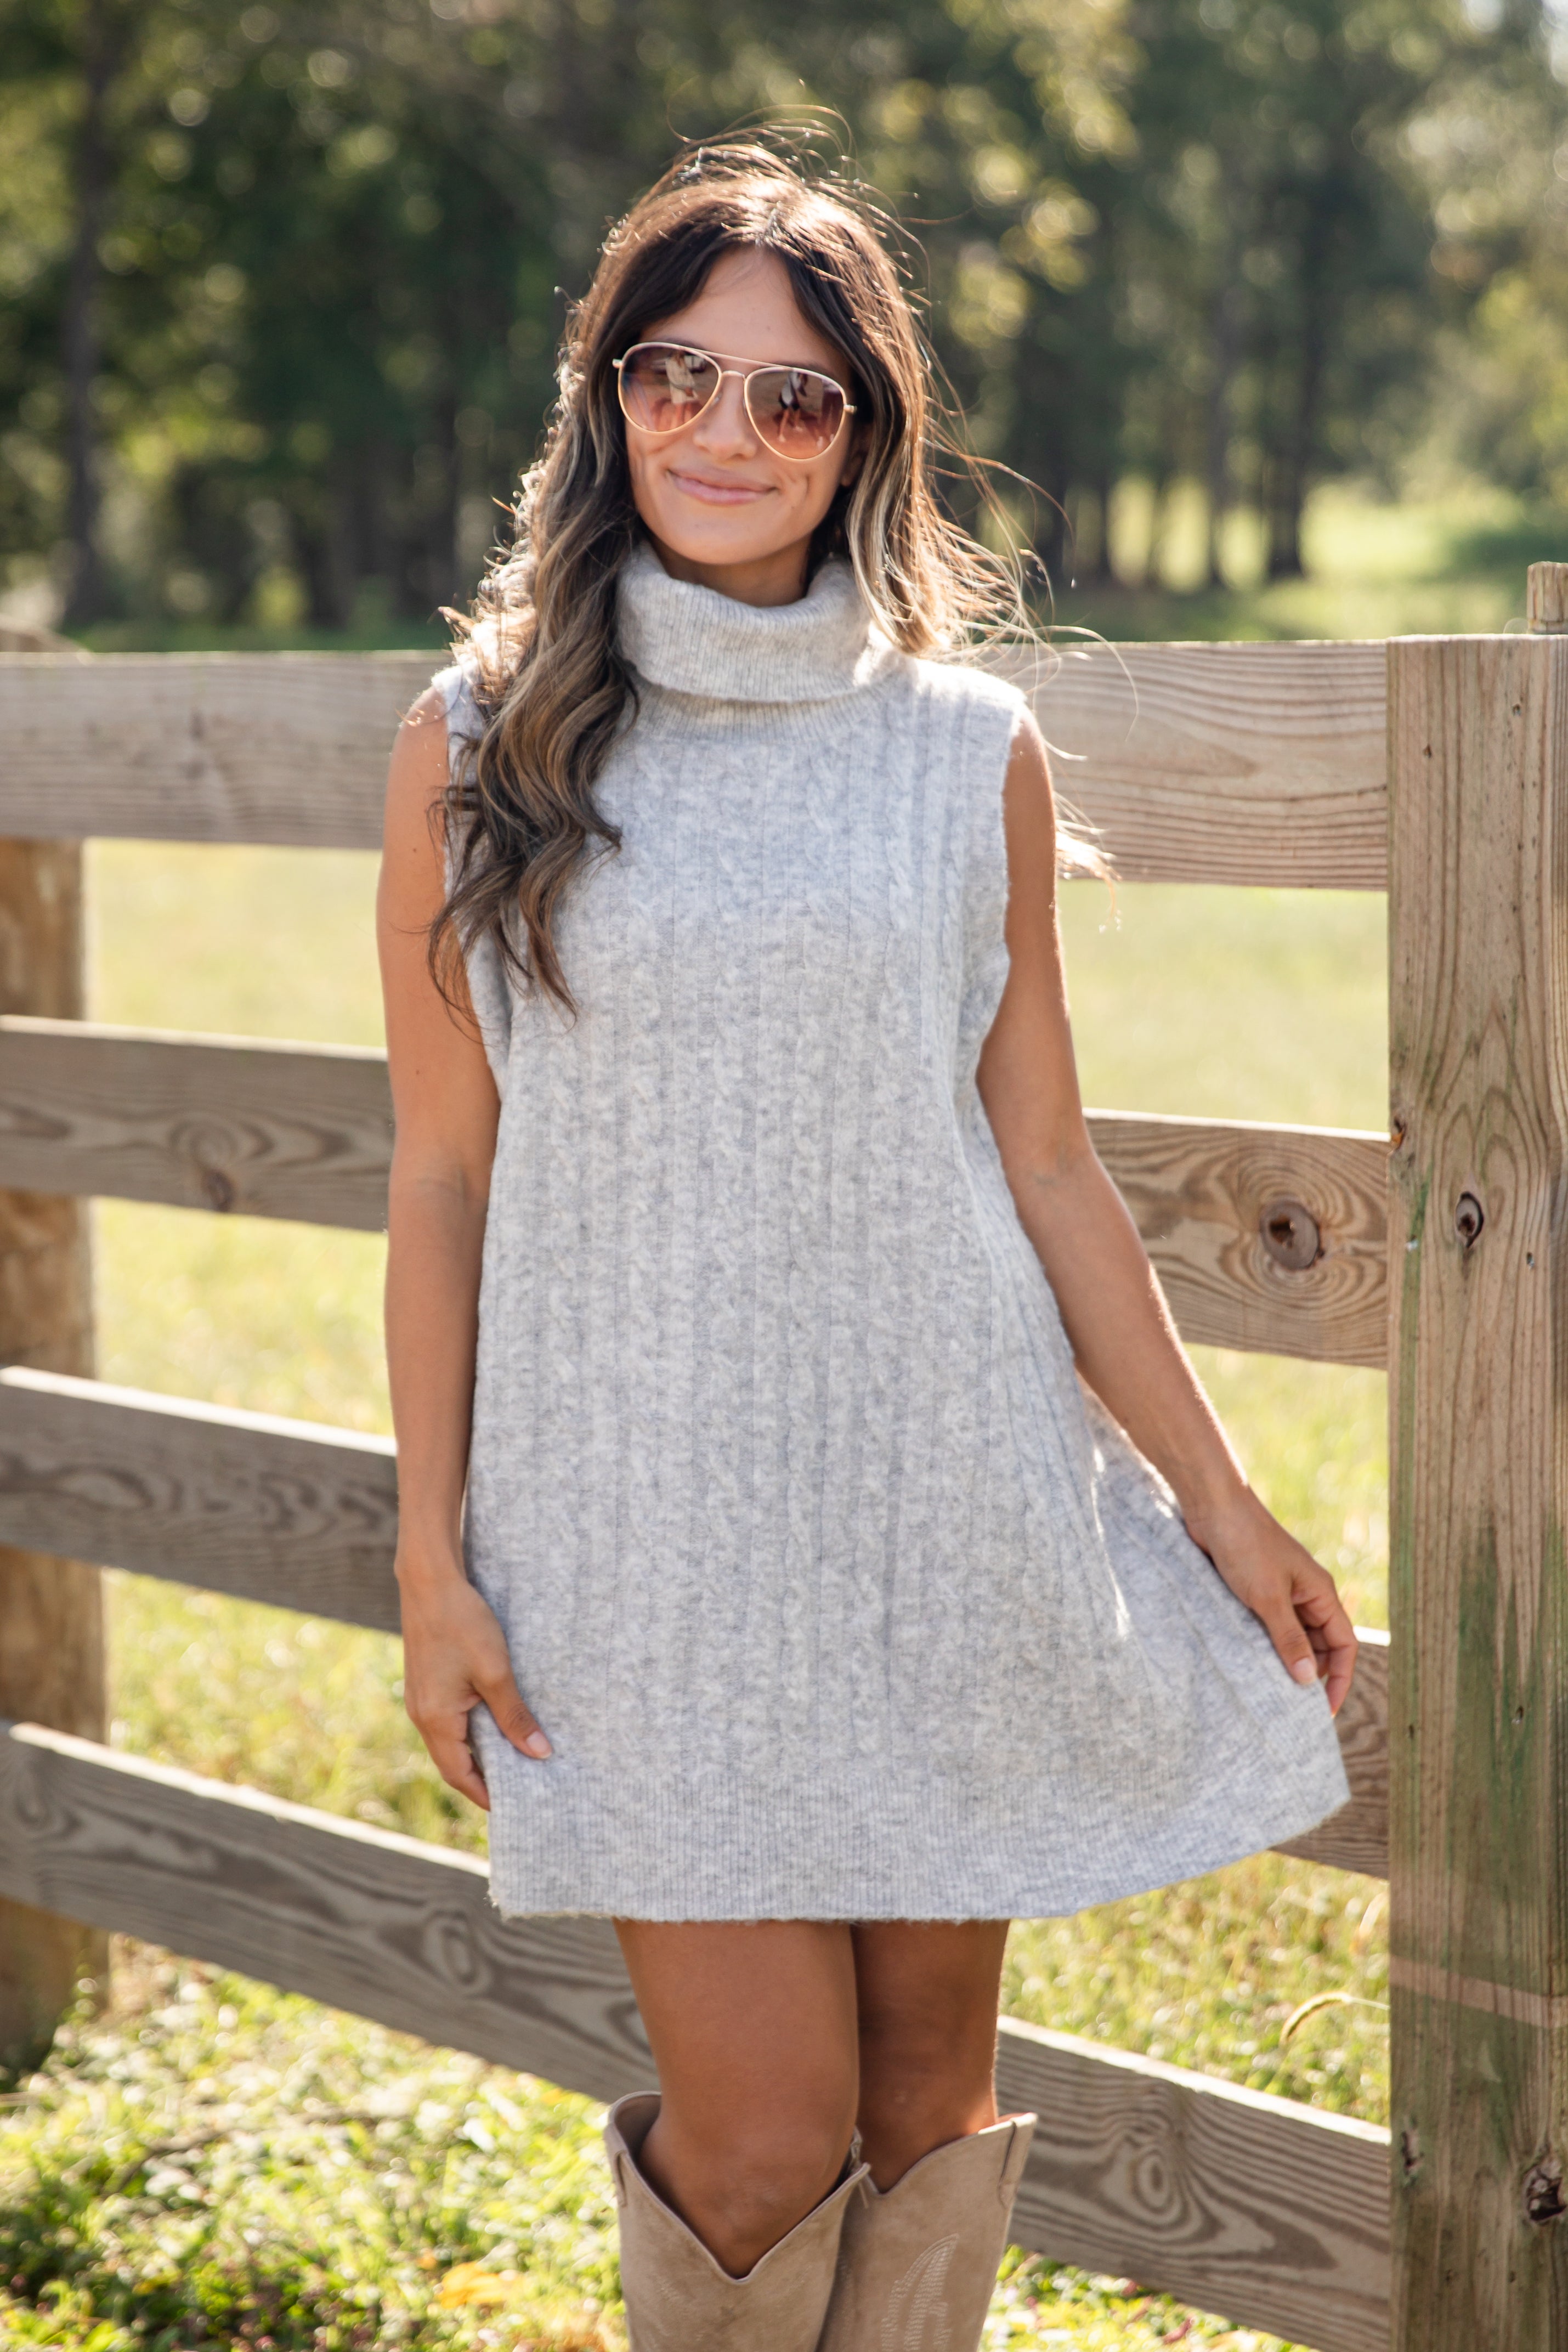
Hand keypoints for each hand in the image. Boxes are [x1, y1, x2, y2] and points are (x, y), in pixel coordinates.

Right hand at [397, 1555, 550, 1808]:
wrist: (430, 1581)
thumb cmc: (463, 1622)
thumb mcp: (496, 1672)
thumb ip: (515, 1716)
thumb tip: (539, 1754)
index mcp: (435, 1719)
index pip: (460, 1774)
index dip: (486, 1794)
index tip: (514, 1807)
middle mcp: (421, 1715)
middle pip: (453, 1762)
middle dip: (483, 1778)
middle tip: (520, 1787)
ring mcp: (420, 1699)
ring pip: (450, 1741)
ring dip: (478, 1754)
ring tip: (513, 1759)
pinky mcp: (425, 1683)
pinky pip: (447, 1720)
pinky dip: (470, 1731)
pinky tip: (494, 1722)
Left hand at [1184, 1489, 1357, 1717]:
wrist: (1211, 1507)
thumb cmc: (1245, 1544)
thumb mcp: (1268, 1596)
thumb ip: (1288, 1638)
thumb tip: (1306, 1680)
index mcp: (1320, 1592)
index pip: (1344, 1645)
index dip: (1339, 1679)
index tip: (1323, 1711)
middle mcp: (1304, 1594)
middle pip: (1320, 1645)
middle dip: (1310, 1674)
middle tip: (1290, 1707)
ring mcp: (1278, 1593)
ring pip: (1292, 1638)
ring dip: (1284, 1661)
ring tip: (1268, 1690)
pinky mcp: (1253, 1591)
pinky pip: (1266, 1627)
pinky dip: (1262, 1646)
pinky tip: (1248, 1664)